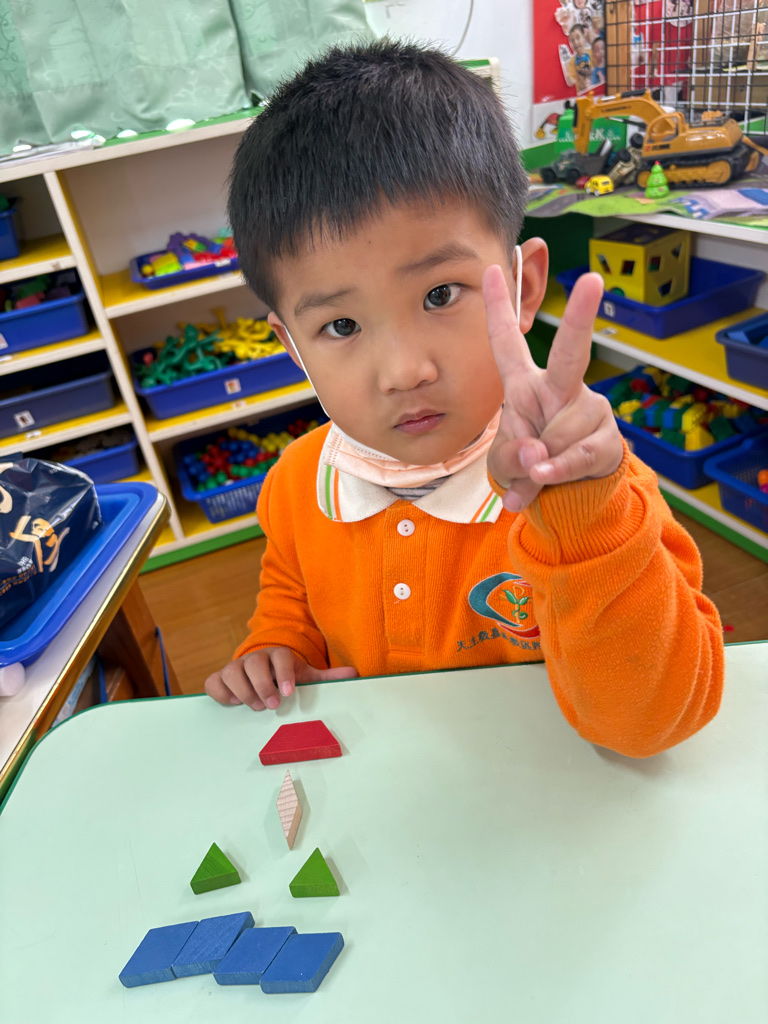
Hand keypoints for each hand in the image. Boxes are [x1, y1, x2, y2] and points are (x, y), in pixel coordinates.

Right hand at [204, 647, 357, 710]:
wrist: (261, 672)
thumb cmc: (284, 676)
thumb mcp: (305, 675)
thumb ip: (327, 676)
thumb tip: (354, 674)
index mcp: (277, 655)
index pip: (279, 657)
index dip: (284, 672)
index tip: (289, 691)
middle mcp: (254, 659)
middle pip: (254, 663)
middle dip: (262, 684)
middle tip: (272, 704)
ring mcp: (235, 668)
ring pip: (231, 672)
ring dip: (243, 690)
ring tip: (255, 707)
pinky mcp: (220, 679)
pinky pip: (214, 683)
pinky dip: (221, 693)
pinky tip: (233, 704)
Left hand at [484, 264, 622, 511]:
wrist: (567, 494)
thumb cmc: (530, 466)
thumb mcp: (505, 465)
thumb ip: (511, 458)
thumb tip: (538, 456)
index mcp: (524, 386)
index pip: (508, 343)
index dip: (500, 308)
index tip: (491, 269)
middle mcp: (559, 388)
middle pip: (569, 352)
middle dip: (581, 317)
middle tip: (594, 280)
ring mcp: (587, 409)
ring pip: (560, 431)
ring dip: (543, 460)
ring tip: (542, 468)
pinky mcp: (606, 437)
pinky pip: (576, 455)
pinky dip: (558, 471)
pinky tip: (548, 477)